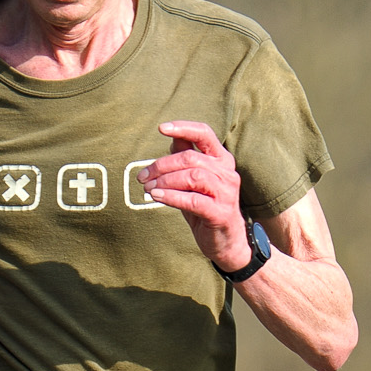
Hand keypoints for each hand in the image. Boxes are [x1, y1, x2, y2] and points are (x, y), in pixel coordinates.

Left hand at [137, 122, 250, 272]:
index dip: (183, 128)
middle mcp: (227, 173)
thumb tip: (172, 140)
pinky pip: (193, 200)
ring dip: (165, 181)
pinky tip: (157, 196)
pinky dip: (172, 196)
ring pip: (192, 177)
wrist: (226, 242)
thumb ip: (186, 160)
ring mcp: (226, 193)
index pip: (204, 134)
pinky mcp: (220, 212)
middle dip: (162, 165)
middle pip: (190, 158)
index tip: (162, 128)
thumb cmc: (206, 208)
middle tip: (143, 176)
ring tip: (148, 188)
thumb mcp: (194, 182)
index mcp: (222, 159)